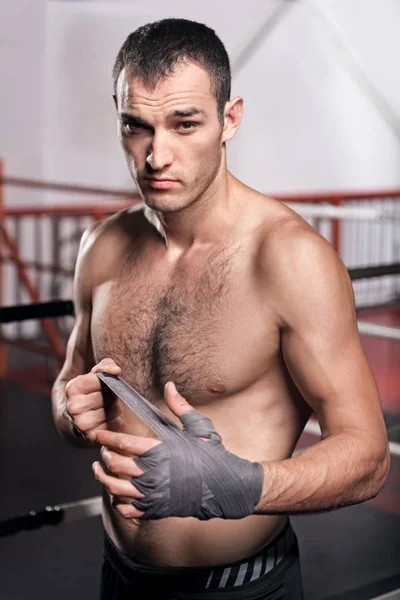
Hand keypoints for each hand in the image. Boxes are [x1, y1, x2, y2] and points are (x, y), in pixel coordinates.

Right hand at [64, 358, 122, 441]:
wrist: (70, 421)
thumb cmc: (86, 392)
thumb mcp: (92, 375)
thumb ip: (105, 366)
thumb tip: (116, 370)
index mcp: (72, 388)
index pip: (102, 380)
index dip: (107, 381)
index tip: (103, 384)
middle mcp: (74, 407)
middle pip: (109, 395)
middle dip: (111, 394)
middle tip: (105, 397)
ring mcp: (81, 424)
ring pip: (114, 410)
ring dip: (115, 407)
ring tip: (105, 407)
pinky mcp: (91, 437)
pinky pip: (114, 424)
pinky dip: (114, 421)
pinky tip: (106, 419)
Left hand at [92, 382, 263, 519]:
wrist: (225, 486)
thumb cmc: (212, 454)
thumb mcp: (198, 427)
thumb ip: (179, 406)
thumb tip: (169, 385)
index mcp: (161, 450)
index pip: (124, 443)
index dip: (107, 438)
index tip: (98, 434)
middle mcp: (153, 473)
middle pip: (115, 465)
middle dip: (105, 456)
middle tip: (103, 450)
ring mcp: (153, 494)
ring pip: (116, 489)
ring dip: (103, 478)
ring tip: (100, 470)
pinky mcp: (156, 510)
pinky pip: (127, 510)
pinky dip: (117, 503)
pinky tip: (115, 494)